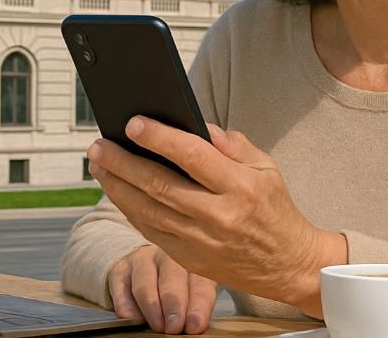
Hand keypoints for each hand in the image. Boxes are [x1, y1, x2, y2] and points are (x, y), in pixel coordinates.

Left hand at [87, 118, 346, 316]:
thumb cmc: (275, 208)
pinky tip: (117, 191)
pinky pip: (151, 231)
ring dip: (117, 186)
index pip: (192, 156)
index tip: (133, 123)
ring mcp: (202, 241)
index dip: (159, 138)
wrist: (289, 264)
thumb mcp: (266, 167)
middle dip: (123, 162)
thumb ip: (231, 143)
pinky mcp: (190, 260)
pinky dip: (129, 210)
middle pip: (160, 184)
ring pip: (147, 210)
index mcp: (240, 187)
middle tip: (99, 145)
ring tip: (99, 164)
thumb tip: (193, 124)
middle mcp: (219, 215)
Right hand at [109, 244, 216, 333]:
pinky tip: (133, 319)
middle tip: (174, 327)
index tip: (195, 325)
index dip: (198, 304)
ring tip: (157, 326)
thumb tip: (194, 326)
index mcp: (192, 261)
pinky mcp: (120, 270)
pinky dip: (126, 305)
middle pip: (172, 277)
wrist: (142, 263)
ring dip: (151, 306)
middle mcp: (167, 257)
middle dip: (174, 304)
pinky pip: (121, 287)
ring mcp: (141, 262)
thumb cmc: (174, 281)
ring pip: (145, 282)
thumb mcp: (191, 288)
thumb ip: (194, 305)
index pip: (199, 281)